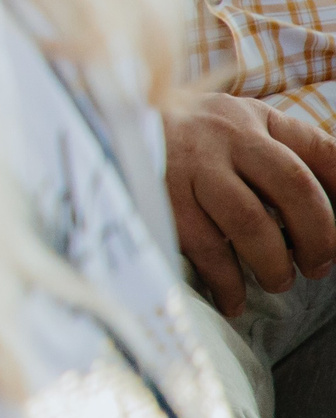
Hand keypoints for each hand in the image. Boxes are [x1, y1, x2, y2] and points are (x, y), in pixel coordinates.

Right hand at [166, 92, 335, 314]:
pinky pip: (203, 245)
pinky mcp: (160, 194)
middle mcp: (226, 134)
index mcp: (255, 118)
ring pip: (249, 220)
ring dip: (273, 263)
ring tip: (276, 280)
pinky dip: (225, 281)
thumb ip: (284, 154)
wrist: (103, 121)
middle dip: (317, 237)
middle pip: (294, 186)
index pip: (320, 151)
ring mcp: (191, 164)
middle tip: (317, 266)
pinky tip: (233, 298)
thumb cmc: (187, 137)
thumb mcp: (235, 127)